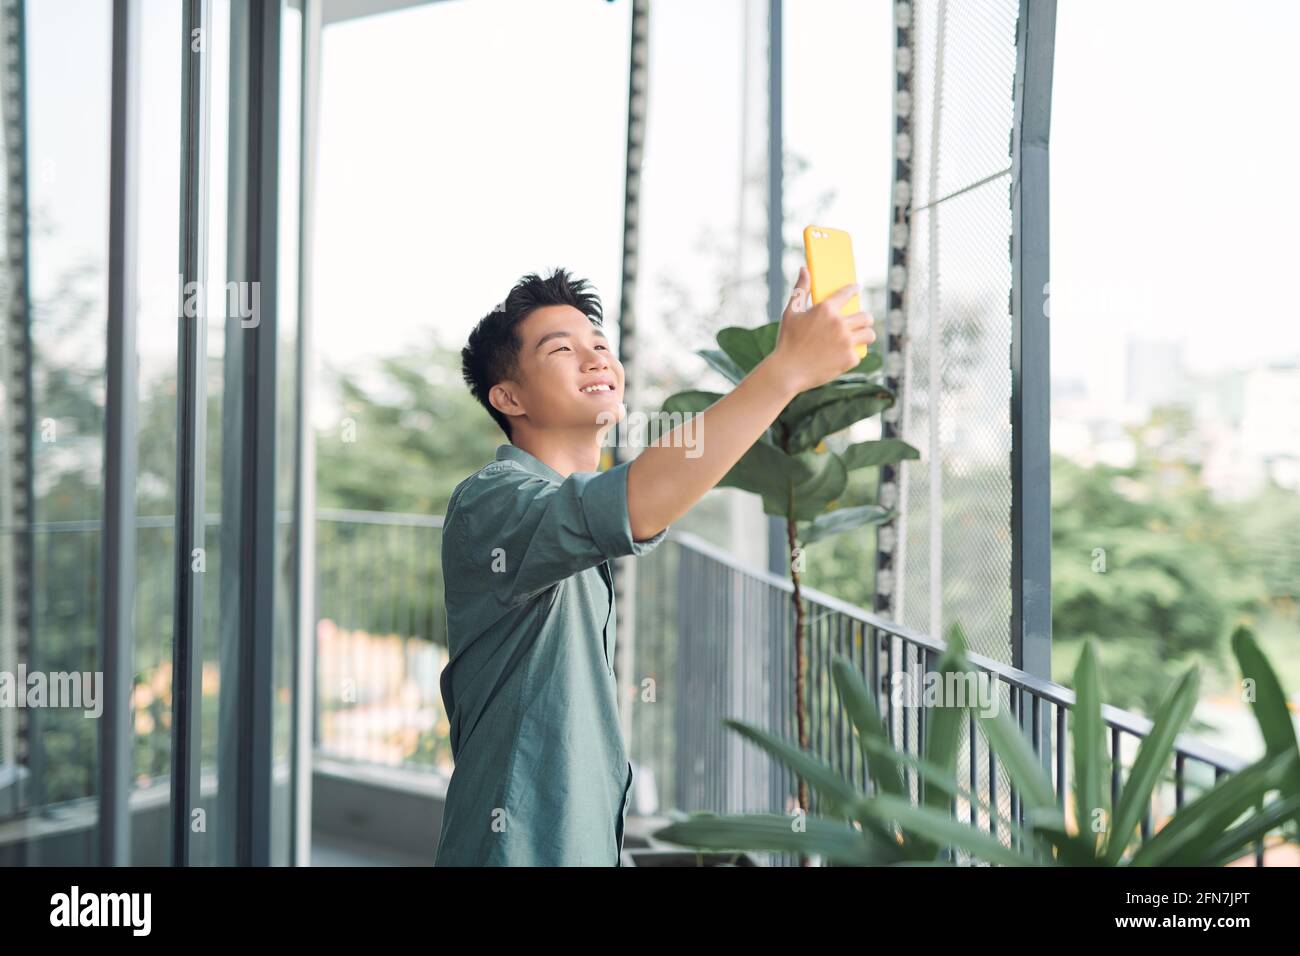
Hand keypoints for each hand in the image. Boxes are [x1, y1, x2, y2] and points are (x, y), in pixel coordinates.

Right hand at [766, 266, 874, 394]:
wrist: (787, 371)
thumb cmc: (787, 341)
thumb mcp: (791, 313)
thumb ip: (800, 290)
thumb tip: (804, 269)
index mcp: (826, 309)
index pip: (847, 293)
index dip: (853, 290)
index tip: (856, 289)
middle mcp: (839, 323)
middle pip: (866, 316)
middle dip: (864, 319)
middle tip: (860, 322)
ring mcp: (846, 342)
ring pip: (869, 334)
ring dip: (865, 335)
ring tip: (860, 338)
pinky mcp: (849, 359)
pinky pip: (859, 353)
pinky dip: (853, 355)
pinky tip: (845, 356)